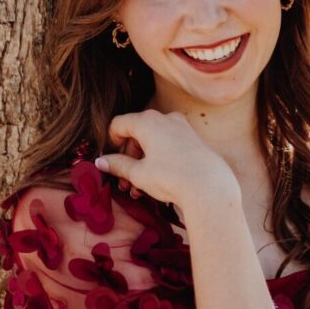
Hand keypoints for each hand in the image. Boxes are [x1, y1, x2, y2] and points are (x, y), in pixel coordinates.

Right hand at [94, 109, 239, 209]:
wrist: (209, 187)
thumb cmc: (171, 178)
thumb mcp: (138, 174)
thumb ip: (117, 165)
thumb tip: (100, 162)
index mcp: (148, 121)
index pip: (118, 124)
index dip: (110, 143)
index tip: (110, 162)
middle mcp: (165, 118)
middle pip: (136, 134)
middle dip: (127, 159)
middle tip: (124, 183)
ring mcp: (181, 127)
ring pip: (152, 142)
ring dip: (141, 164)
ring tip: (137, 190)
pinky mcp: (193, 139)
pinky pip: (168, 145)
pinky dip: (158, 160)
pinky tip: (155, 184)